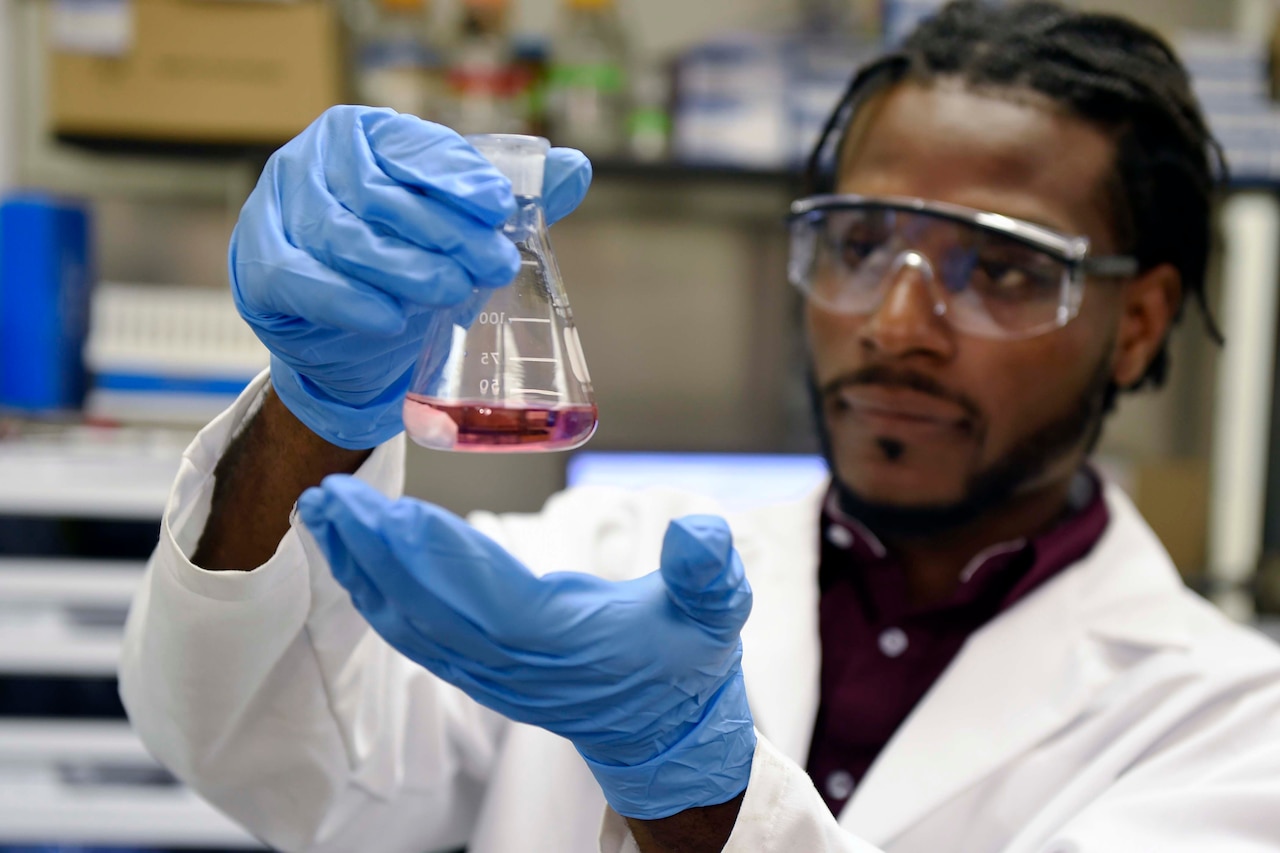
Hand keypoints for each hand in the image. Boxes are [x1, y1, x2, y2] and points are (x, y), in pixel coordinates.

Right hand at [231, 106, 591, 448]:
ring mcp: (279, 209)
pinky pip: (303, 280)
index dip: (457, 177)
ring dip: (404, 267)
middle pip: (383, 195)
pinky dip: (349, 300)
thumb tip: (575, 169)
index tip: (499, 206)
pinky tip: (389, 318)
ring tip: (452, 291)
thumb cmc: (401, 263)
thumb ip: (505, 198)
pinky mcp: (257, 264)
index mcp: (366, 135)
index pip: (413, 147)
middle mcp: (315, 161)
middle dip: (445, 232)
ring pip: (344, 237)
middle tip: (492, 265)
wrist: (343, 333)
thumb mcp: (452, 229)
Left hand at [297, 475, 756, 819]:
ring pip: (410, 622)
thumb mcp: (718, 615)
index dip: (432, 556)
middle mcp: (513, 663)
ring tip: (322, 515)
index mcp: (564, 643)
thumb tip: (700, 531)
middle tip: (329, 497)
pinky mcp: (478, 671)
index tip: (386, 511)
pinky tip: (353, 560)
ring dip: (361, 568)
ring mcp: (489, 673)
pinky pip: (414, 634)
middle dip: (374, 552)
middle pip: (428, 608)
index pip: (483, 597)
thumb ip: (710, 575)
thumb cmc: (686, 665)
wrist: (665, 736)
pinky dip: (377, 595)